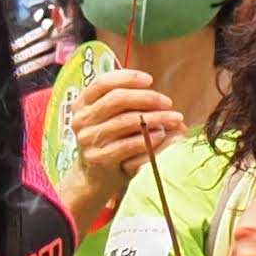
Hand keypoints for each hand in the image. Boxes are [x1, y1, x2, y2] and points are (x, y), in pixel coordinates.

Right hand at [64, 61, 183, 214]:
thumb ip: (131, 105)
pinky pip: (128, 145)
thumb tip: (164, 103)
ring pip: (126, 121)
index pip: (102, 83)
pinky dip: (148, 139)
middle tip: (168, 103)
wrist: (95, 177)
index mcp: (83, 104)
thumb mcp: (114, 119)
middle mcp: (81, 120)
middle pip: (116, 100)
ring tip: (174, 120)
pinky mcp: (98, 158)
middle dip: (147, 98)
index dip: (127, 78)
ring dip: (155, 119)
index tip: (149, 80)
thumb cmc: (111, 142)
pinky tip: (162, 136)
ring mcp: (88, 140)